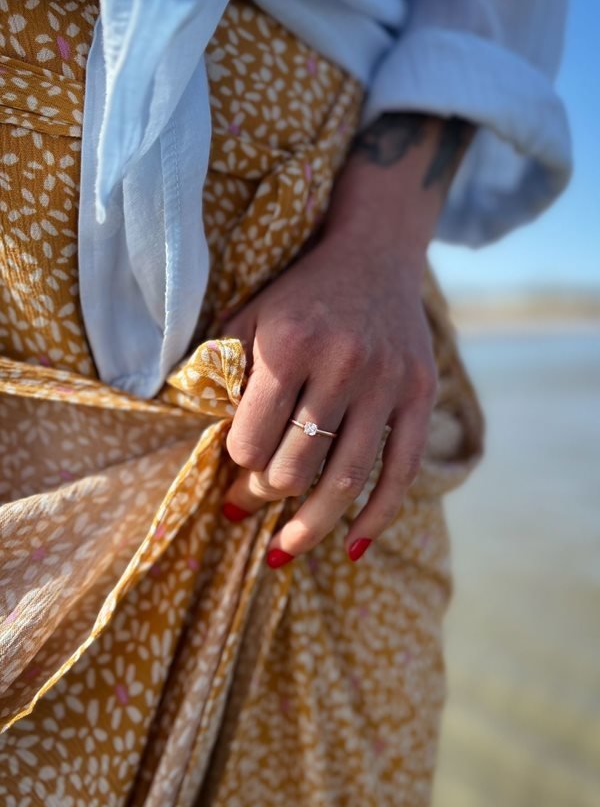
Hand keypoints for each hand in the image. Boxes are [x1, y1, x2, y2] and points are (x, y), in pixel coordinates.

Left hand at [220, 112, 472, 566]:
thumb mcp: (249, 316)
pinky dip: (379, 516)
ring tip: (283, 551)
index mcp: (289, 343)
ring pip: (347, 479)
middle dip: (262, 497)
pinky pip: (403, 470)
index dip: (235, 463)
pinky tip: (355, 547)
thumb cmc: (300, 294)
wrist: (375, 254)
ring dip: (311, 526)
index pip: (251, 439)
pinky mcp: (420, 394)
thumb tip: (196, 436)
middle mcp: (342, 364)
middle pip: (296, 466)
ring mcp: (387, 382)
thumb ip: (221, 370)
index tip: (232, 465)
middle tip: (244, 507)